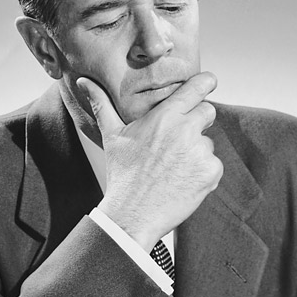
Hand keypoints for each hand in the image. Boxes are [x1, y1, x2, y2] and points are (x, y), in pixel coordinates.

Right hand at [77, 73, 222, 250]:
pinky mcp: (210, 172)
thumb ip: (102, 103)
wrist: (132, 214)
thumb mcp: (112, 135)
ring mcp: (200, 152)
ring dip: (196, 152)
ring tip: (172, 168)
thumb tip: (83, 81)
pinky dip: (202, 173)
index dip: (205, 83)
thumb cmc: (122, 175)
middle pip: (208, 111)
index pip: (198, 86)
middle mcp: (185, 130)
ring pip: (208, 142)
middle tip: (177, 142)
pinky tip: (181, 181)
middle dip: (197, 122)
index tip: (208, 83)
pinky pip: (213, 165)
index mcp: (164, 116)